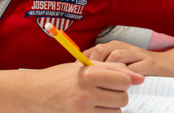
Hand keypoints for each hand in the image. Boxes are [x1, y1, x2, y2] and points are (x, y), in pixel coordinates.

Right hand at [28, 62, 143, 112]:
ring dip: (111, 105)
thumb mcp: (83, 65)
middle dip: (118, 94)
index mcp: (88, 74)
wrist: (35, 93)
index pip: (124, 80)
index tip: (117, 80)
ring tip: (97, 98)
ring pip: (116, 111)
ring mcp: (83, 110)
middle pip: (123, 98)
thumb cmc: (59, 77)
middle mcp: (87, 93)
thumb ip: (112, 68)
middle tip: (105, 89)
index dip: (124, 80)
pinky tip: (92, 107)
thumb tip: (139, 78)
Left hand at [83, 41, 173, 77]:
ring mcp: (137, 54)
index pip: (94, 50)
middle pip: (102, 50)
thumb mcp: (121, 66)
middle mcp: (124, 47)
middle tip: (85, 79)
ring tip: (99, 82)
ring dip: (107, 69)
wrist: (171, 66)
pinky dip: (125, 76)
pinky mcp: (149, 63)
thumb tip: (83, 77)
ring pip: (117, 57)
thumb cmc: (142, 69)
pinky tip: (119, 86)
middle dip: (92, 63)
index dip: (83, 61)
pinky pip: (135, 68)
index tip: (75, 73)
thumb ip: (106, 68)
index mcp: (115, 47)